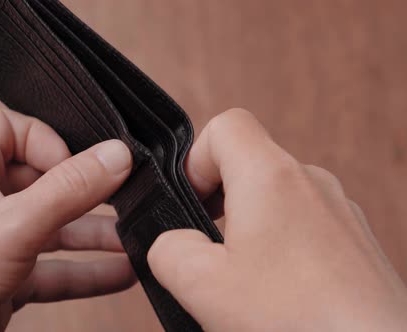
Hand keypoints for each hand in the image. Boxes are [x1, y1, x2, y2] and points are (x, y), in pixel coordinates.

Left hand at [0, 108, 134, 330]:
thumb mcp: (14, 224)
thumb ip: (68, 189)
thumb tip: (115, 155)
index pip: (10, 128)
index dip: (46, 140)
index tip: (75, 164)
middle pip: (42, 179)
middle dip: (84, 192)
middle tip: (122, 197)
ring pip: (52, 226)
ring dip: (92, 234)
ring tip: (132, 240)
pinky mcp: (5, 274)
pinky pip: (53, 265)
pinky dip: (85, 270)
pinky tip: (119, 273)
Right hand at [148, 109, 406, 330]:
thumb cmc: (303, 323)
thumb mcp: (201, 285)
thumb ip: (167, 249)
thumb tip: (172, 243)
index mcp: (272, 176)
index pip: (226, 125)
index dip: (195, 159)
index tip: (191, 203)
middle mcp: (313, 183)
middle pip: (249, 165)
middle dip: (219, 205)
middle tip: (212, 253)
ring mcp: (340, 212)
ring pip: (277, 200)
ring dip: (250, 232)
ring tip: (245, 281)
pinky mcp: (357, 244)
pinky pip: (305, 229)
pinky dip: (283, 251)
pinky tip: (280, 295)